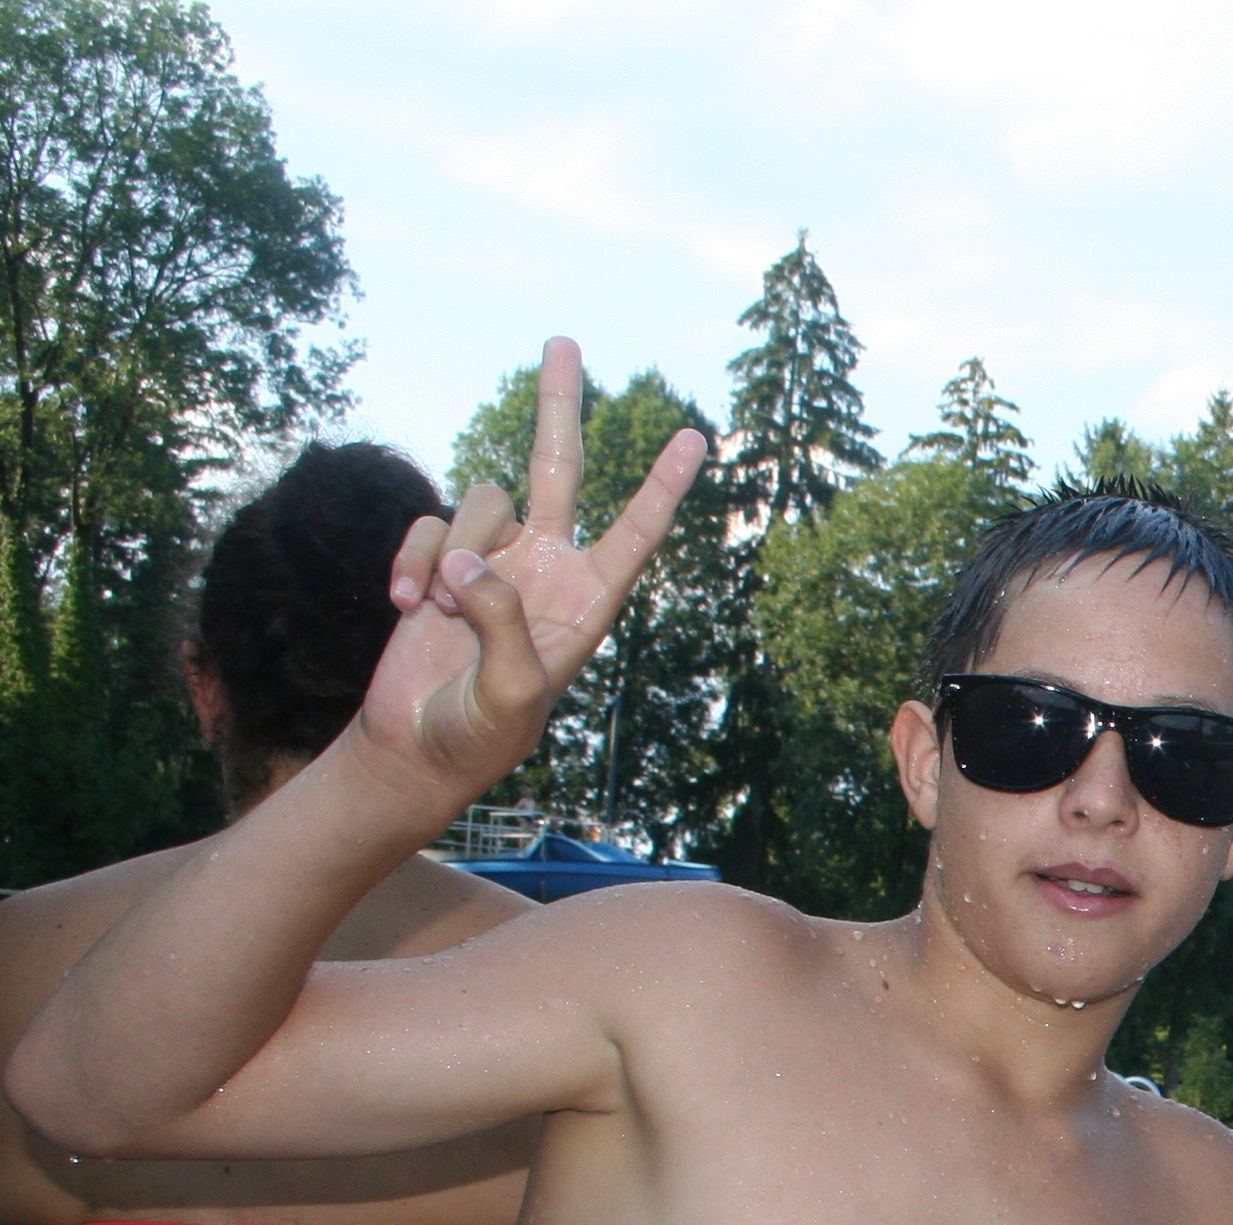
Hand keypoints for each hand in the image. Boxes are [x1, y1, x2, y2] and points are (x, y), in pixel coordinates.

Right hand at [355, 338, 704, 813]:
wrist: (416, 746)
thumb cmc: (480, 734)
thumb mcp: (511, 692)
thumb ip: (502, 622)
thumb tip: (468, 563)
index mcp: (587, 599)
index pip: (635, 532)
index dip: (662, 487)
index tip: (695, 437)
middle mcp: (545, 566)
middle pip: (557, 467)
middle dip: (559, 405)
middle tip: (564, 339)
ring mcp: (491, 558)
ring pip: (478, 501)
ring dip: (452, 552)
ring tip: (441, 615)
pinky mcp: (439, 560)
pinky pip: (427, 527)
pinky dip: (412, 559)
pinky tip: (406, 606)